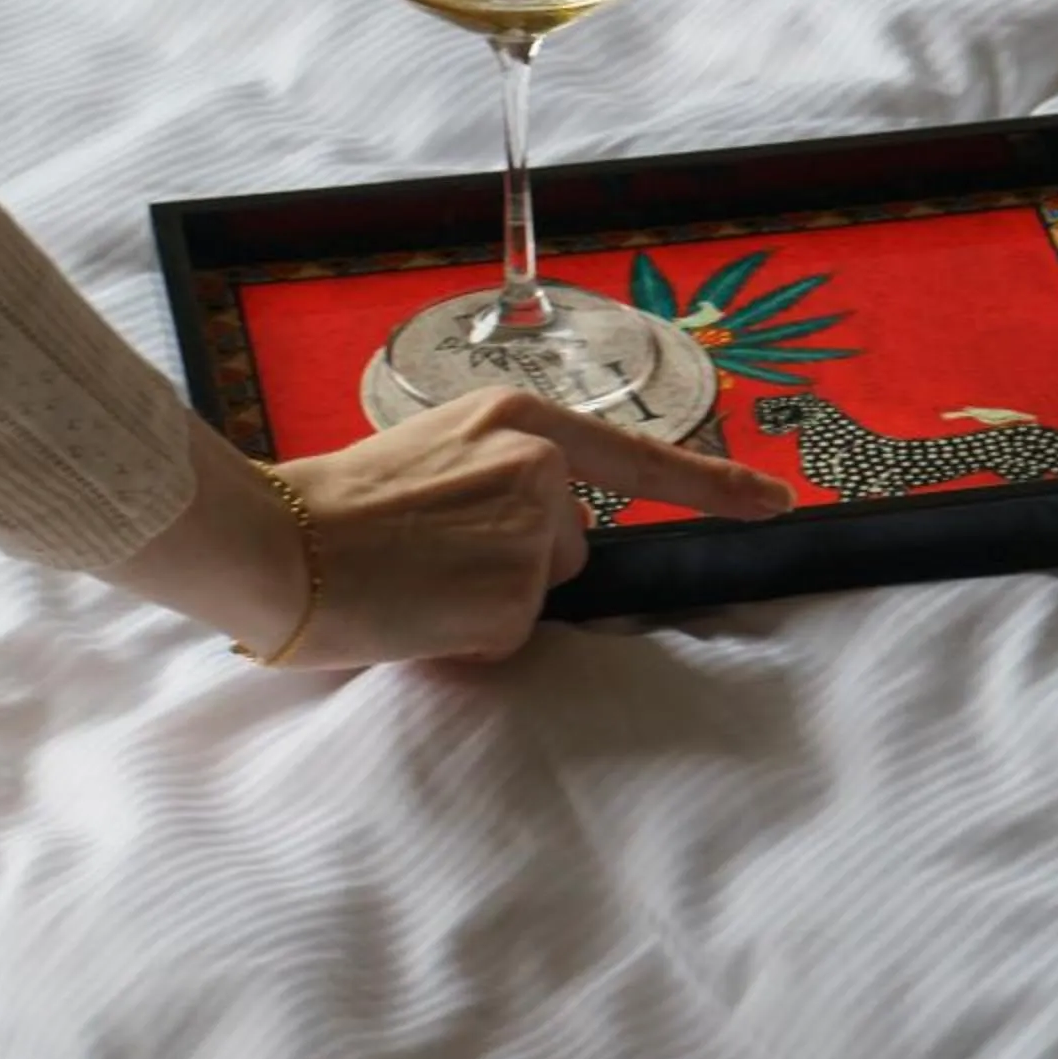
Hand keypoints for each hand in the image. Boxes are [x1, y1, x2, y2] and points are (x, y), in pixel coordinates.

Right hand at [272, 389, 795, 668]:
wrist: (279, 542)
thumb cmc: (344, 504)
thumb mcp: (439, 454)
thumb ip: (506, 478)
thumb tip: (549, 536)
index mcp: (518, 420)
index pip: (637, 456)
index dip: (715, 485)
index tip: (778, 502)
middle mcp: (538, 469)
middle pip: (568, 543)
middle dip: (515, 562)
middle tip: (430, 551)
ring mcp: (530, 535)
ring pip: (537, 594)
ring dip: (488, 601)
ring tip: (417, 576)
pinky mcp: (512, 601)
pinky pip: (509, 636)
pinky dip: (468, 638)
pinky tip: (420, 610)